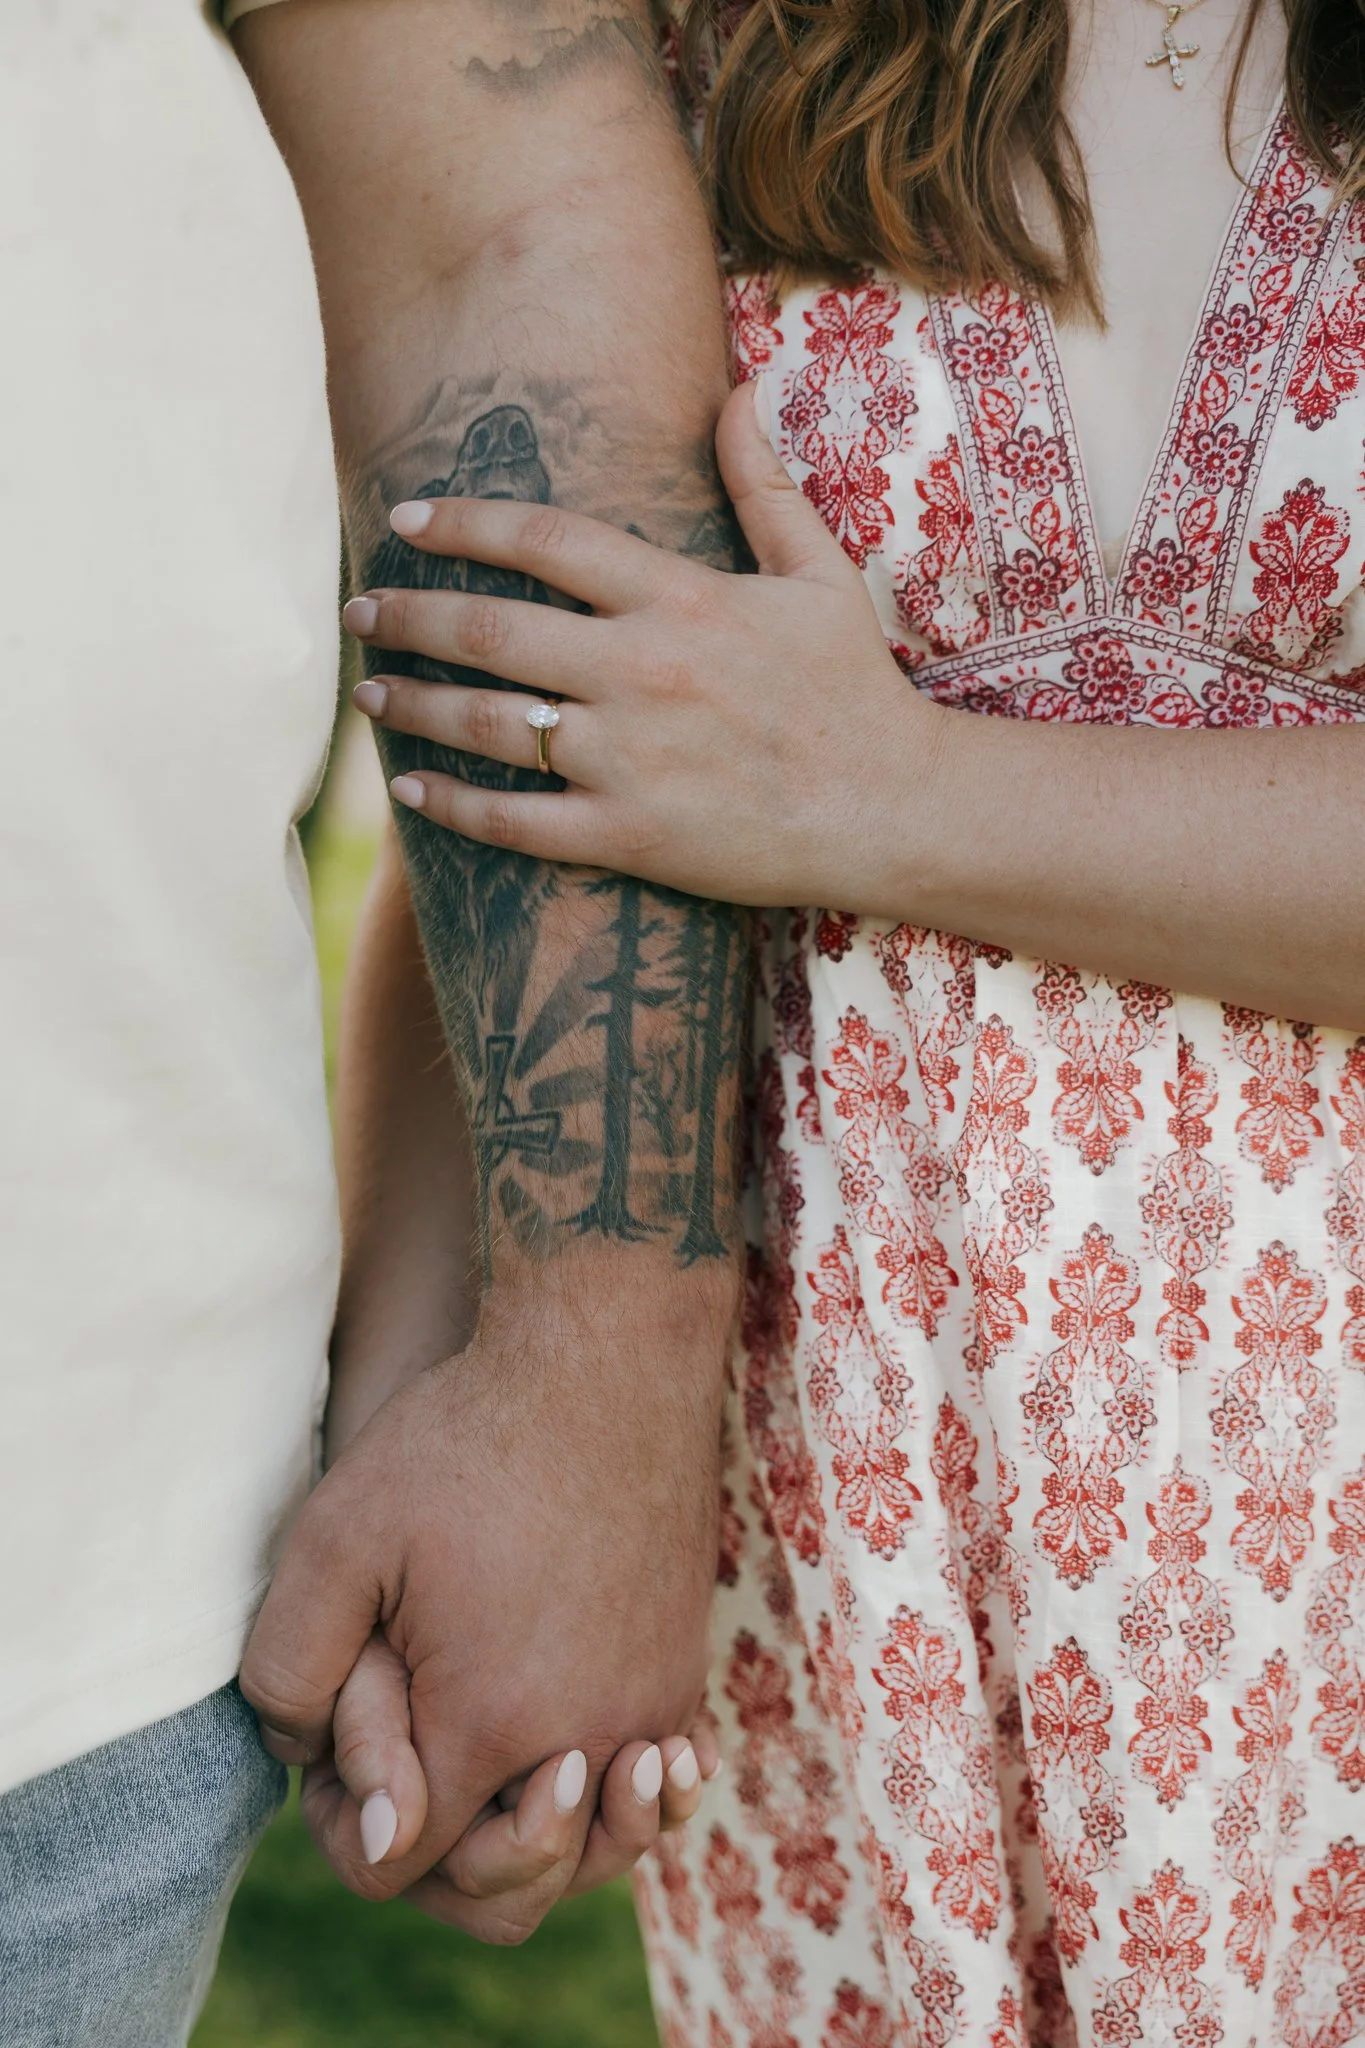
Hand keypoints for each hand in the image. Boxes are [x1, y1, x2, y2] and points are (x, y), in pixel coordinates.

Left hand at [240, 1274, 729, 1931]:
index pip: (405, 1863)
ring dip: (538, 1838)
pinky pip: (655, 1779)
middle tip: (405, 1775)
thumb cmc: (467, 1437)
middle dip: (444, 1859)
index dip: (352, 1826)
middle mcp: (589, 1738)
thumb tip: (312, 1773)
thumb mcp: (336, 1537)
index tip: (336, 1760)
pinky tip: (586, 1751)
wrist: (607, 1356)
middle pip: (513, 1888)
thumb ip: (295, 1673)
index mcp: (491, 1724)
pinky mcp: (684, 1663)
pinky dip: (617, 1791)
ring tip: (499, 1782)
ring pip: (595, 1846)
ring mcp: (651, 1704)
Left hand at [344, 377, 942, 911]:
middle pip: (492, 630)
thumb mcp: (822, 574)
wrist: (891, 811)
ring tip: (368, 689)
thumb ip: (766, 485)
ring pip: (489, 724)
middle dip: (409, 614)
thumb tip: (741, 387)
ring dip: (414, 704)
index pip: (545, 543)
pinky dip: (454, 806)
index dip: (463, 525)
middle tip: (358, 610)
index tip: (407, 519)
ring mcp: (631, 759)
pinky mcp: (631, 836)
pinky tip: (410, 791)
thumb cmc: (855, 691)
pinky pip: (517, 822)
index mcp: (681, 599)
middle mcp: (642, 672)